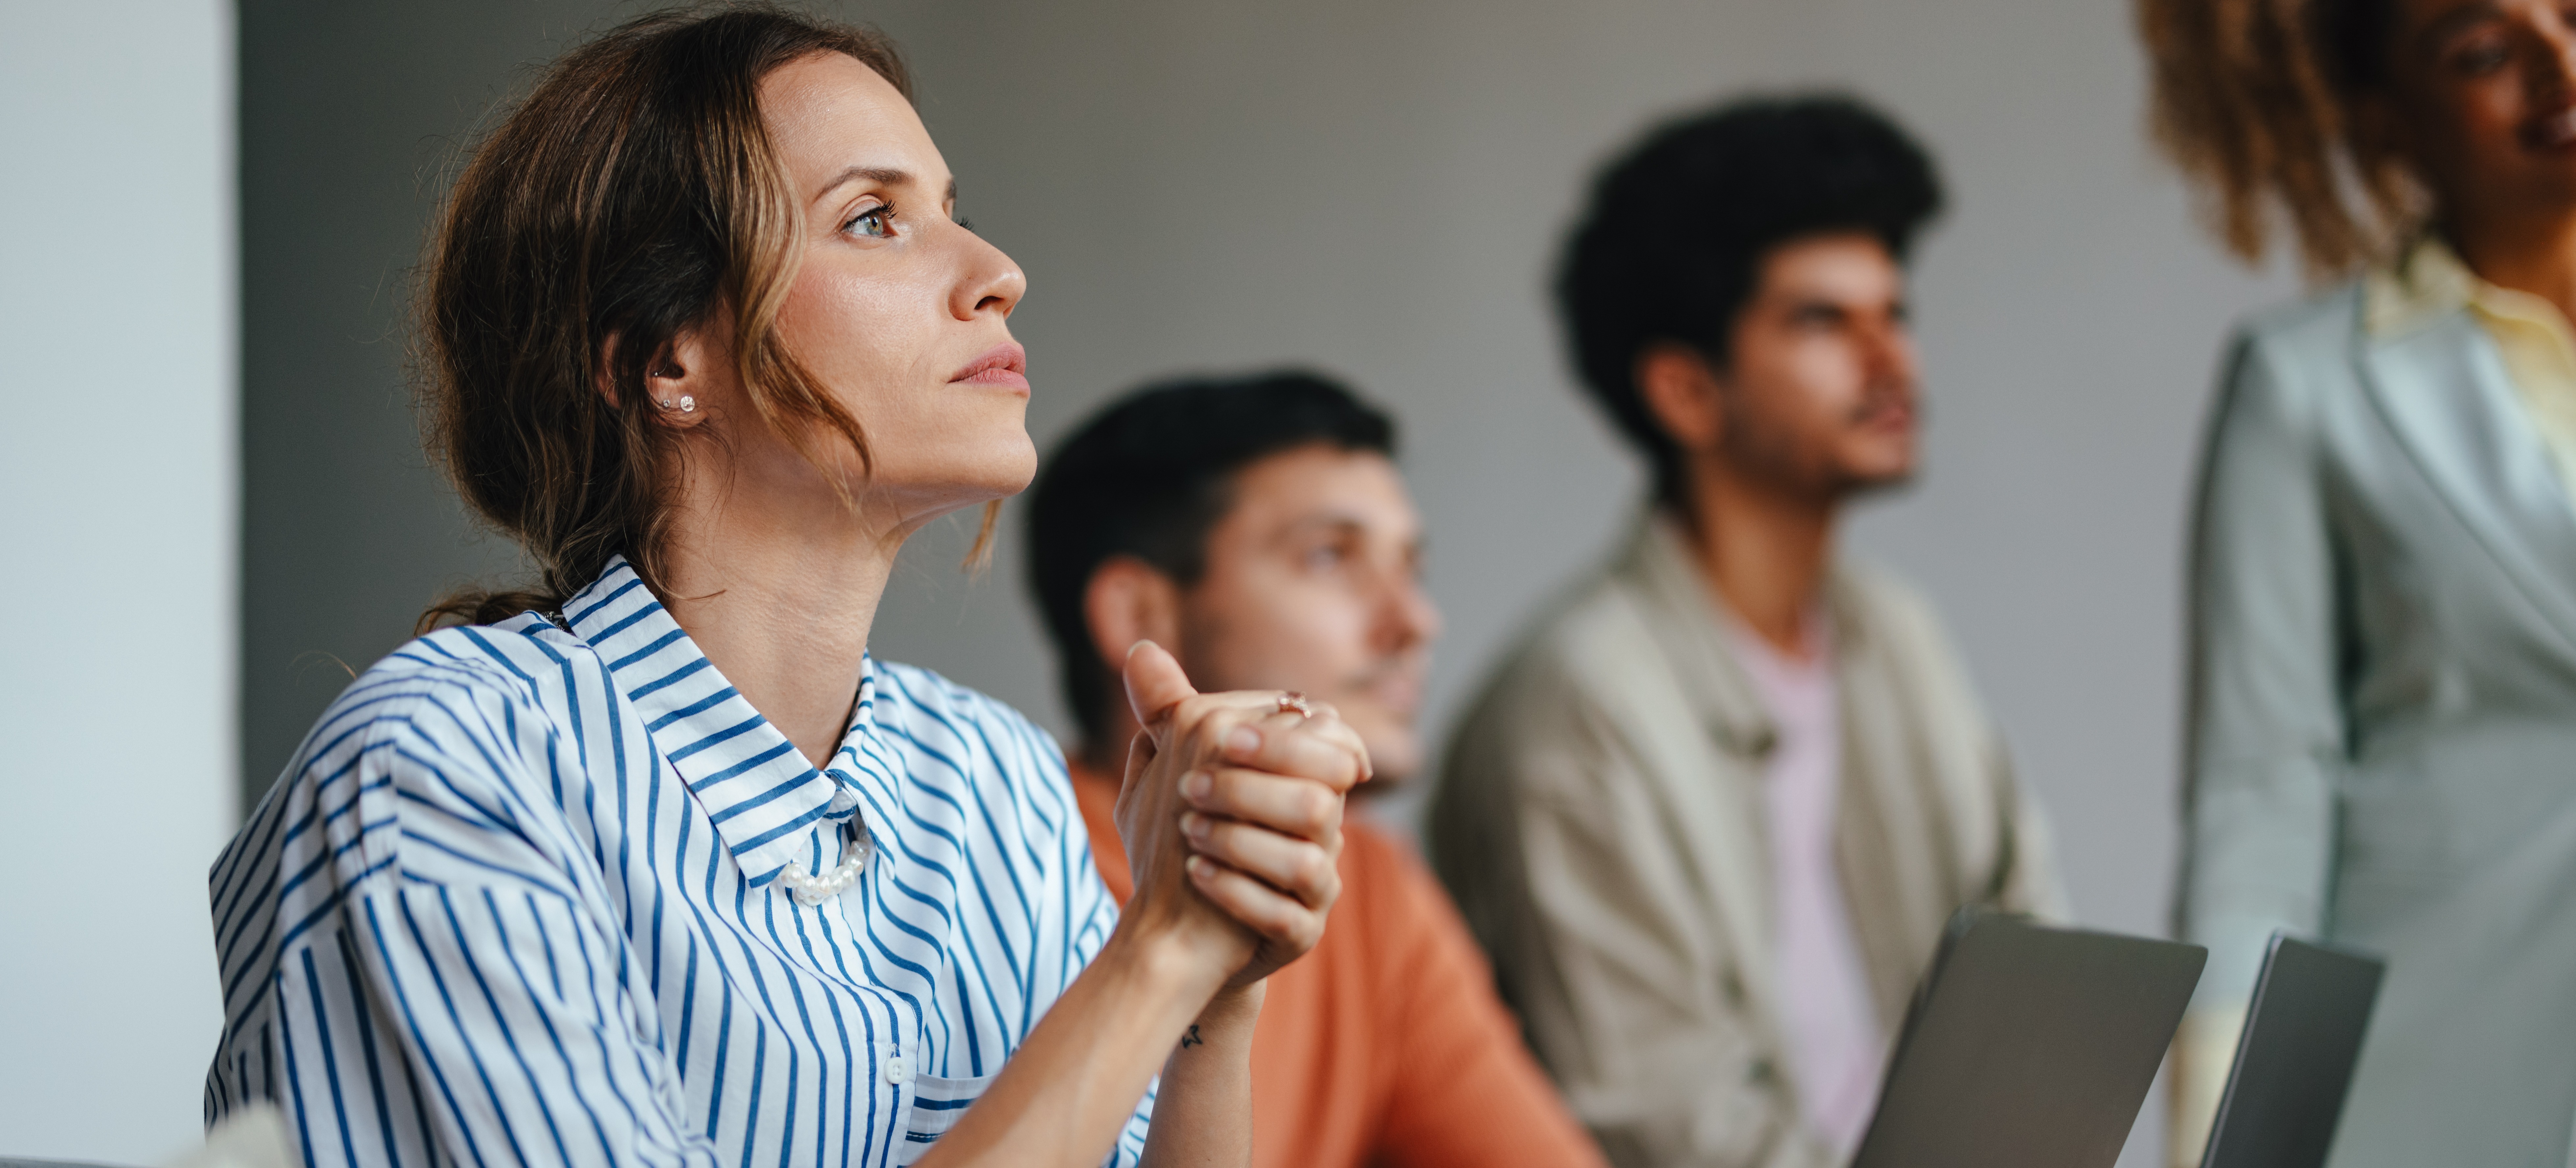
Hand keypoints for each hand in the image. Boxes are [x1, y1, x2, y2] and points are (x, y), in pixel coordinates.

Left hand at [1112, 641, 1366, 988]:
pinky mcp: (1301, 934)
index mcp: (1300, 784)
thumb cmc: (1181, 837)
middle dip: (1254, 788)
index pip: (1325, 747)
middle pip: (1321, 800)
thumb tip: (1142, 649)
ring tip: (1188, 831)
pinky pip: (1286, 916)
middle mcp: (1321, 835)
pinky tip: (1196, 875)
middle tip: (1191, 787)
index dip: (1278, 742)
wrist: (1179, 928)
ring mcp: (1316, 888)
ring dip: (1242, 840)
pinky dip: (1239, 893)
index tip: (1224, 740)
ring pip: (1307, 859)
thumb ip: (1170, 711)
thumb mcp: (1172, 770)